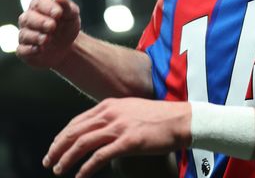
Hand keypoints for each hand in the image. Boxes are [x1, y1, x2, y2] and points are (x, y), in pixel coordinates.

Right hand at [16, 0, 80, 67]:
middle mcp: (28, 20)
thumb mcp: (72, 16)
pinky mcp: (24, 50)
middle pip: (27, 18)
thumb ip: (67, 7)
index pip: (39, 3)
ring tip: (47, 39)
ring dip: (36, 36)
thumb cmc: (66, 26)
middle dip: (40, 22)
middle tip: (52, 26)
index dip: (48, 8)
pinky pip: (22, 50)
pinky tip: (39, 50)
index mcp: (40, 7)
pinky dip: (30, 50)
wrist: (66, 47)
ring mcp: (25, 35)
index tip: (58, 14)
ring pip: (24, 34)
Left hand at [44, 98, 191, 177]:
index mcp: (111, 105)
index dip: (62, 136)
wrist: (182, 120)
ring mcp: (120, 127)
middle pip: (75, 132)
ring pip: (82, 144)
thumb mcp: (133, 109)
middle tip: (49, 161)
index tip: (55, 147)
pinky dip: (86, 167)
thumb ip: (115, 116)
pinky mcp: (128, 142)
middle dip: (57, 148)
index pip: (77, 121)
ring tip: (59, 169)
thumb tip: (99, 130)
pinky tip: (80, 175)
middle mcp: (112, 113)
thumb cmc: (161, 117)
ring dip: (67, 158)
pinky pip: (99, 156)